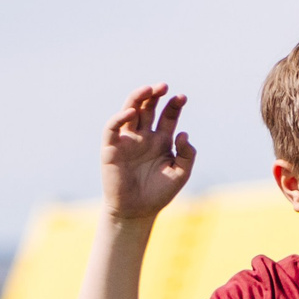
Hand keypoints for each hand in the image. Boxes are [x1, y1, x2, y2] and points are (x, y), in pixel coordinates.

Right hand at [102, 85, 196, 220]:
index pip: (167, 116)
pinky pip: (112, 129)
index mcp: (161, 140)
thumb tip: (183, 132)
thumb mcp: (181, 173)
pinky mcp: (111, 148)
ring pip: (129, 112)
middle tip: (164, 86)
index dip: (174, 105)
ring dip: (137, 99)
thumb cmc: (159, 192)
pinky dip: (119, 118)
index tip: (182, 97)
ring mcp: (127, 141)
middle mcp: (144, 137)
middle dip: (155, 95)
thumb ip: (187, 154)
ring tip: (149, 89)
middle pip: (148, 109)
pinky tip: (131, 112)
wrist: (138, 211)